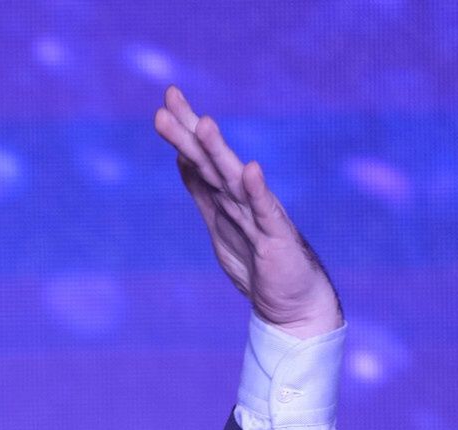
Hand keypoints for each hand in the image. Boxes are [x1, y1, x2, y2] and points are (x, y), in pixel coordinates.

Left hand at [153, 86, 342, 338]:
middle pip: (210, 160)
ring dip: (218, 153)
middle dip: (189, 131)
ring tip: (203, 125)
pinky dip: (256, 191)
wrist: (290, 302)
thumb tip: (182, 160)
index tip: (167, 98)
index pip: (198, 157)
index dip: (183, 130)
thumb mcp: (218, 222)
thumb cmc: (255, 261)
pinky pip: (264, 212)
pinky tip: (250, 170)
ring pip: (232, 180)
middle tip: (169, 100)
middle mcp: (240, 198)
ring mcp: (258, 215)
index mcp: (223, 197)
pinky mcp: (275, 237)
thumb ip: (202, 191)